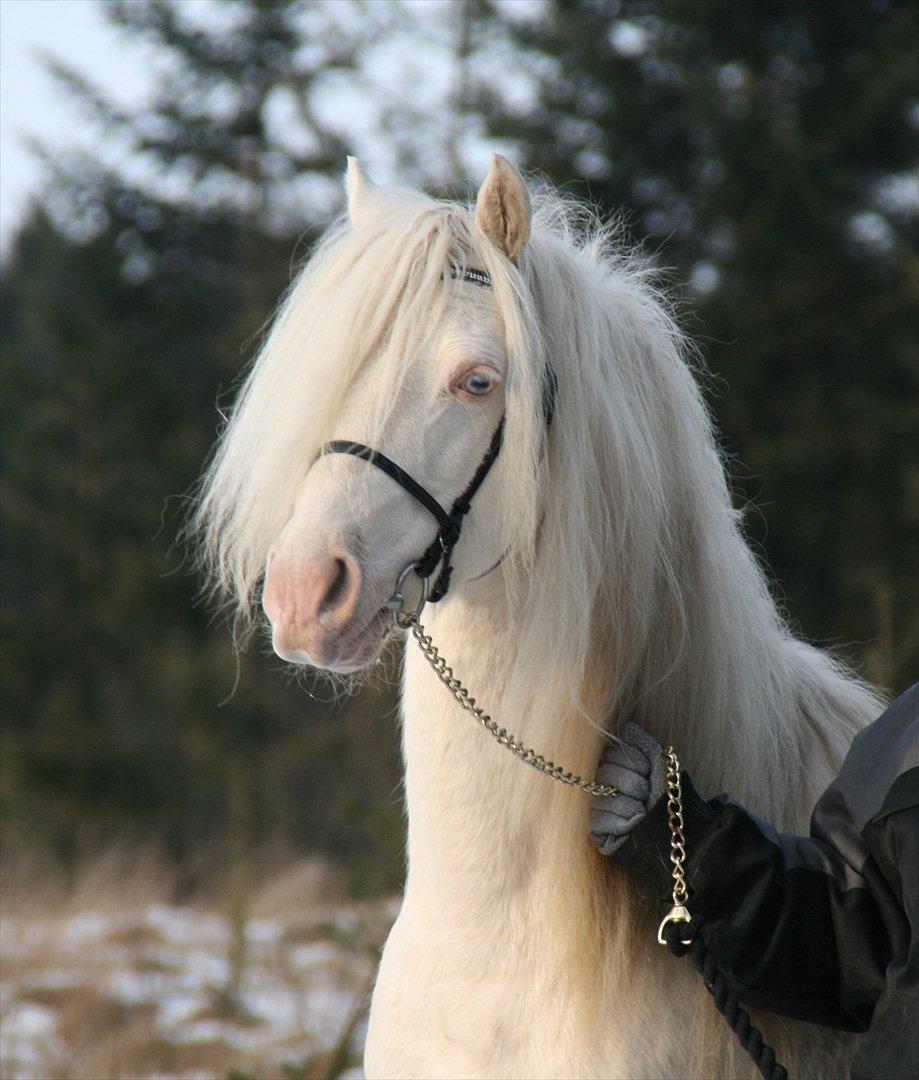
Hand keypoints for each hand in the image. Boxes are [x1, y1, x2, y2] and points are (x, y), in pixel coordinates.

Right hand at [589, 723, 664, 856]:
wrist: (676, 832)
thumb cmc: (667, 798)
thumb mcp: (659, 766)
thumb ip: (643, 744)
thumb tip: (628, 728)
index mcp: (614, 766)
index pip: (611, 752)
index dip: (635, 762)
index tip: (648, 772)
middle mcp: (599, 785)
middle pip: (605, 773)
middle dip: (635, 785)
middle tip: (647, 795)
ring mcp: (595, 807)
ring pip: (605, 797)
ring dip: (632, 806)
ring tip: (643, 813)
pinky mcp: (594, 831)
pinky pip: (600, 820)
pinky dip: (623, 824)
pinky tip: (634, 826)